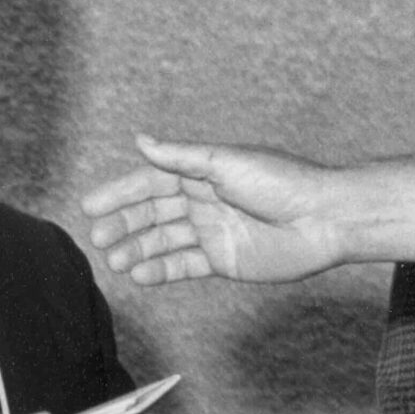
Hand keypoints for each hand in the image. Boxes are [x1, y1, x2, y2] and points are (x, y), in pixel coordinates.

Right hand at [81, 136, 346, 284]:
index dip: (119, 194)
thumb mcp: (225, 162)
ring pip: (164, 242)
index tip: (90, 207)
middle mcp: (203, 199)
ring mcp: (212, 230)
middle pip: (152, 213)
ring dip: (137, 250)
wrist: (324, 219)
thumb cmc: (281, 181)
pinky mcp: (224, 259)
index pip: (149, 182)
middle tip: (98, 240)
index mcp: (201, 171)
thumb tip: (139, 139)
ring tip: (114, 263)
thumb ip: (180, 156)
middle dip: (124, 225)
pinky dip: (161, 270)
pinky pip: (185, 265)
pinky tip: (140, 275)